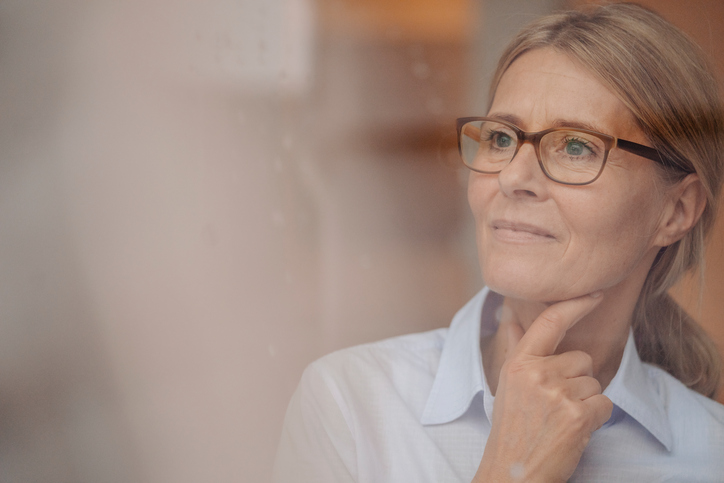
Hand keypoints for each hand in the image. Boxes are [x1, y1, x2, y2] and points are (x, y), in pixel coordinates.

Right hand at [473, 293, 612, 482]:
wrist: (513, 471)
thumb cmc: (512, 429)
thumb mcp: (507, 385)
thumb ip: (515, 349)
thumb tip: (509, 319)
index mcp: (518, 364)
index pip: (550, 323)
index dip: (575, 305)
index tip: (594, 294)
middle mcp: (537, 373)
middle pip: (582, 359)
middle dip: (577, 379)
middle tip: (555, 404)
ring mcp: (558, 393)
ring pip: (595, 382)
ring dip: (586, 401)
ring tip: (561, 419)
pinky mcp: (578, 415)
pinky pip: (605, 403)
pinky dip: (596, 418)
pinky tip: (574, 429)